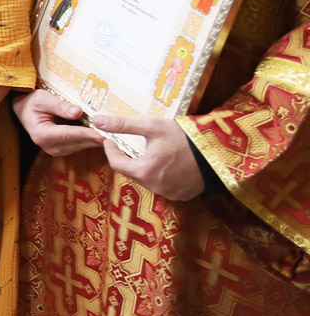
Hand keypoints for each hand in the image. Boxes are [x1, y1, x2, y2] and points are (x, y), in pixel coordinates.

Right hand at [13, 88, 104, 157]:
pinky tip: (102, 134)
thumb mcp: (43, 99)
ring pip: (81, 146)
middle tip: (114, 134)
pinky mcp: (63, 149)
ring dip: (94, 140)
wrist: (25, 110)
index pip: (67, 134)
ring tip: (111, 134)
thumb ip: (60, 106)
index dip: (85, 134)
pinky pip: (80, 145)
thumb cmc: (33, 103)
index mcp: (42, 134)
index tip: (100, 134)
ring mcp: (56, 150)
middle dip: (94, 138)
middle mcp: (49, 146)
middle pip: (77, 143)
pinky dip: (91, 140)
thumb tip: (78, 112)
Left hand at [92, 113, 206, 200]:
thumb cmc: (184, 138)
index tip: (110, 140)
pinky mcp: (182, 196)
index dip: (111, 151)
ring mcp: (170, 193)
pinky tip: (166, 164)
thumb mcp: (151, 126)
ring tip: (149, 152)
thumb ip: (122, 124)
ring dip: (144, 168)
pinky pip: (163, 187)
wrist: (218, 152)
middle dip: (127, 159)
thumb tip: (98, 120)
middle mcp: (155, 187)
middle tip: (128, 144)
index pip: (116, 163)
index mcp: (144, 171)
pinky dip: (160, 176)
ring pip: (146, 180)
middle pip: (131, 173)